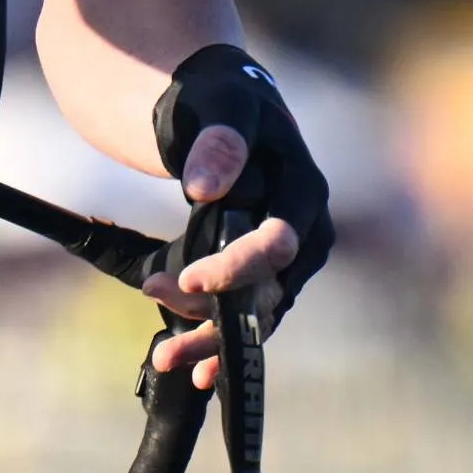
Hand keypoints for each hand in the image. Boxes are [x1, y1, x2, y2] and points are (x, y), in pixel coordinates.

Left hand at [138, 47, 332, 388]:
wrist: (222, 105)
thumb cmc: (223, 100)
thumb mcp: (222, 105)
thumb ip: (221, 139)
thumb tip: (206, 186)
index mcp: (303, 191)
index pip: (279, 244)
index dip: (237, 268)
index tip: (191, 281)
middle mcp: (305, 232)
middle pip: (271, 292)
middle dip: (220, 320)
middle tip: (169, 342)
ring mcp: (285, 257)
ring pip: (258, 313)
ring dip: (213, 341)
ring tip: (166, 359)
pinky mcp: (261, 271)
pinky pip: (246, 313)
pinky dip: (218, 339)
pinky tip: (196, 372)